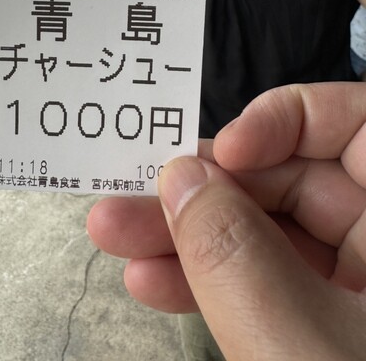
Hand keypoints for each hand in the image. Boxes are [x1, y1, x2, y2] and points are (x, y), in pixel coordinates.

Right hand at [87, 83, 365, 358]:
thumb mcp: (302, 341)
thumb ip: (238, 256)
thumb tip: (180, 178)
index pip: (354, 122)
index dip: (286, 119)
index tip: (226, 151)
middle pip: (293, 179)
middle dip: (206, 191)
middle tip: (131, 198)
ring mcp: (359, 281)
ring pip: (269, 232)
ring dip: (190, 236)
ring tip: (116, 237)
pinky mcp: (327, 320)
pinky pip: (267, 281)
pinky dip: (213, 280)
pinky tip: (153, 279)